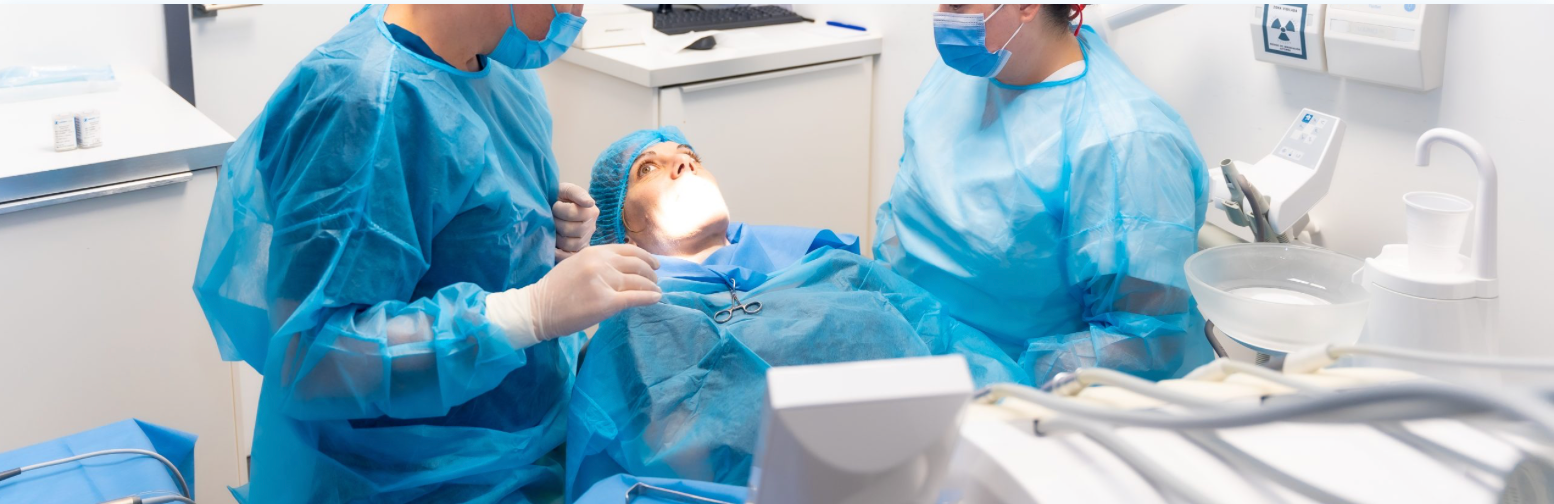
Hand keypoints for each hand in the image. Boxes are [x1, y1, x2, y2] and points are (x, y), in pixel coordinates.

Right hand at [485, 244, 660, 344]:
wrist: (537, 309)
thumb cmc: (554, 290)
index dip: (645, 256)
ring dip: (651, 286)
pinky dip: (649, 297)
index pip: (628, 250)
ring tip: (655, 290)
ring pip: (639, 281)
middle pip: (637, 264)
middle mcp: (601, 263)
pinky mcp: (606, 302)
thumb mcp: (576, 264)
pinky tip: (656, 298)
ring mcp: (604, 282)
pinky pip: (636, 298)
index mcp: (593, 252)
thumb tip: (623, 267)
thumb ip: (598, 262)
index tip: (654, 264)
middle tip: (655, 279)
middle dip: (650, 272)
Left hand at [553, 182, 597, 261]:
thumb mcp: (566, 189)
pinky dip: (558, 253)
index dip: (558, 209)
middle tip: (552, 217)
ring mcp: (584, 241)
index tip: (555, 204)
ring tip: (553, 228)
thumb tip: (590, 203)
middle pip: (569, 230)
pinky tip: (553, 246)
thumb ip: (577, 193)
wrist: (552, 208)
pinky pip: (568, 257)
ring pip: (568, 244)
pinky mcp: (577, 252)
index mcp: (591, 212)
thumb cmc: (559, 198)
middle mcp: (591, 228)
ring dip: (556, 236)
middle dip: (555, 222)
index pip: (571, 213)